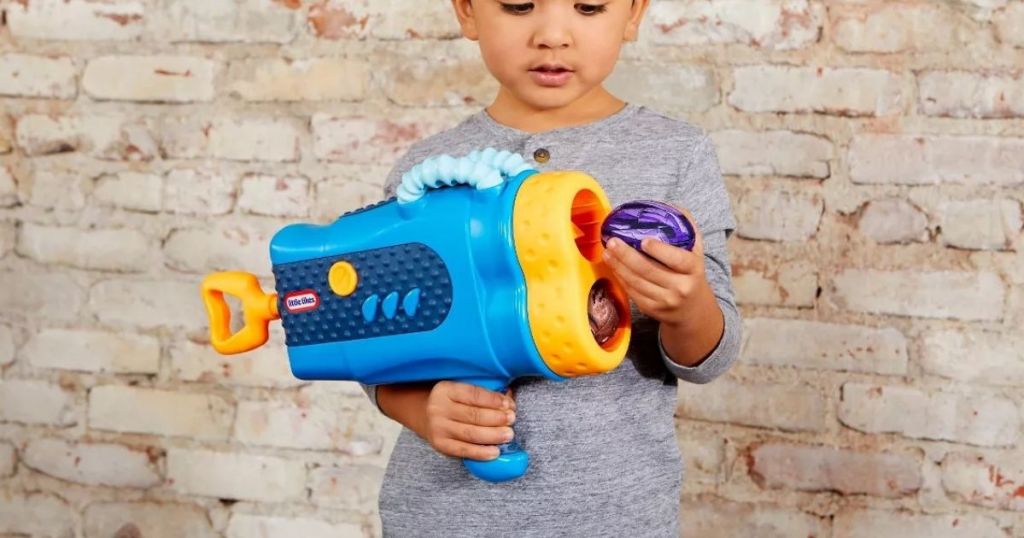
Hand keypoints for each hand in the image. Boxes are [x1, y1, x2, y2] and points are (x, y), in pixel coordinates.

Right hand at [423, 381, 516, 460]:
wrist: (425, 416)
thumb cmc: (452, 402)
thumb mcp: (462, 390)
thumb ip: (484, 394)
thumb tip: (509, 401)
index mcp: (445, 390)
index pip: (474, 394)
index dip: (494, 400)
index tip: (509, 404)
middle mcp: (438, 408)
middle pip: (474, 415)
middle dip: (497, 418)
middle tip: (512, 419)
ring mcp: (438, 428)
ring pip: (471, 433)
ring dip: (493, 435)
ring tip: (508, 434)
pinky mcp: (440, 445)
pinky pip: (464, 450)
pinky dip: (481, 452)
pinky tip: (495, 451)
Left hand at [602, 207, 713, 327]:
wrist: (693, 309)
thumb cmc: (690, 273)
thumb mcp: (696, 250)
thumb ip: (687, 227)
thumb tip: (670, 205)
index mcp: (693, 270)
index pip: (677, 259)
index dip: (659, 250)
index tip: (643, 240)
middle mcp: (680, 287)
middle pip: (649, 271)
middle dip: (627, 255)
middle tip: (613, 241)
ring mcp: (665, 301)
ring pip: (636, 282)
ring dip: (618, 266)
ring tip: (607, 252)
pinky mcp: (652, 310)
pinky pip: (632, 292)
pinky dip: (620, 278)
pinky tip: (613, 266)